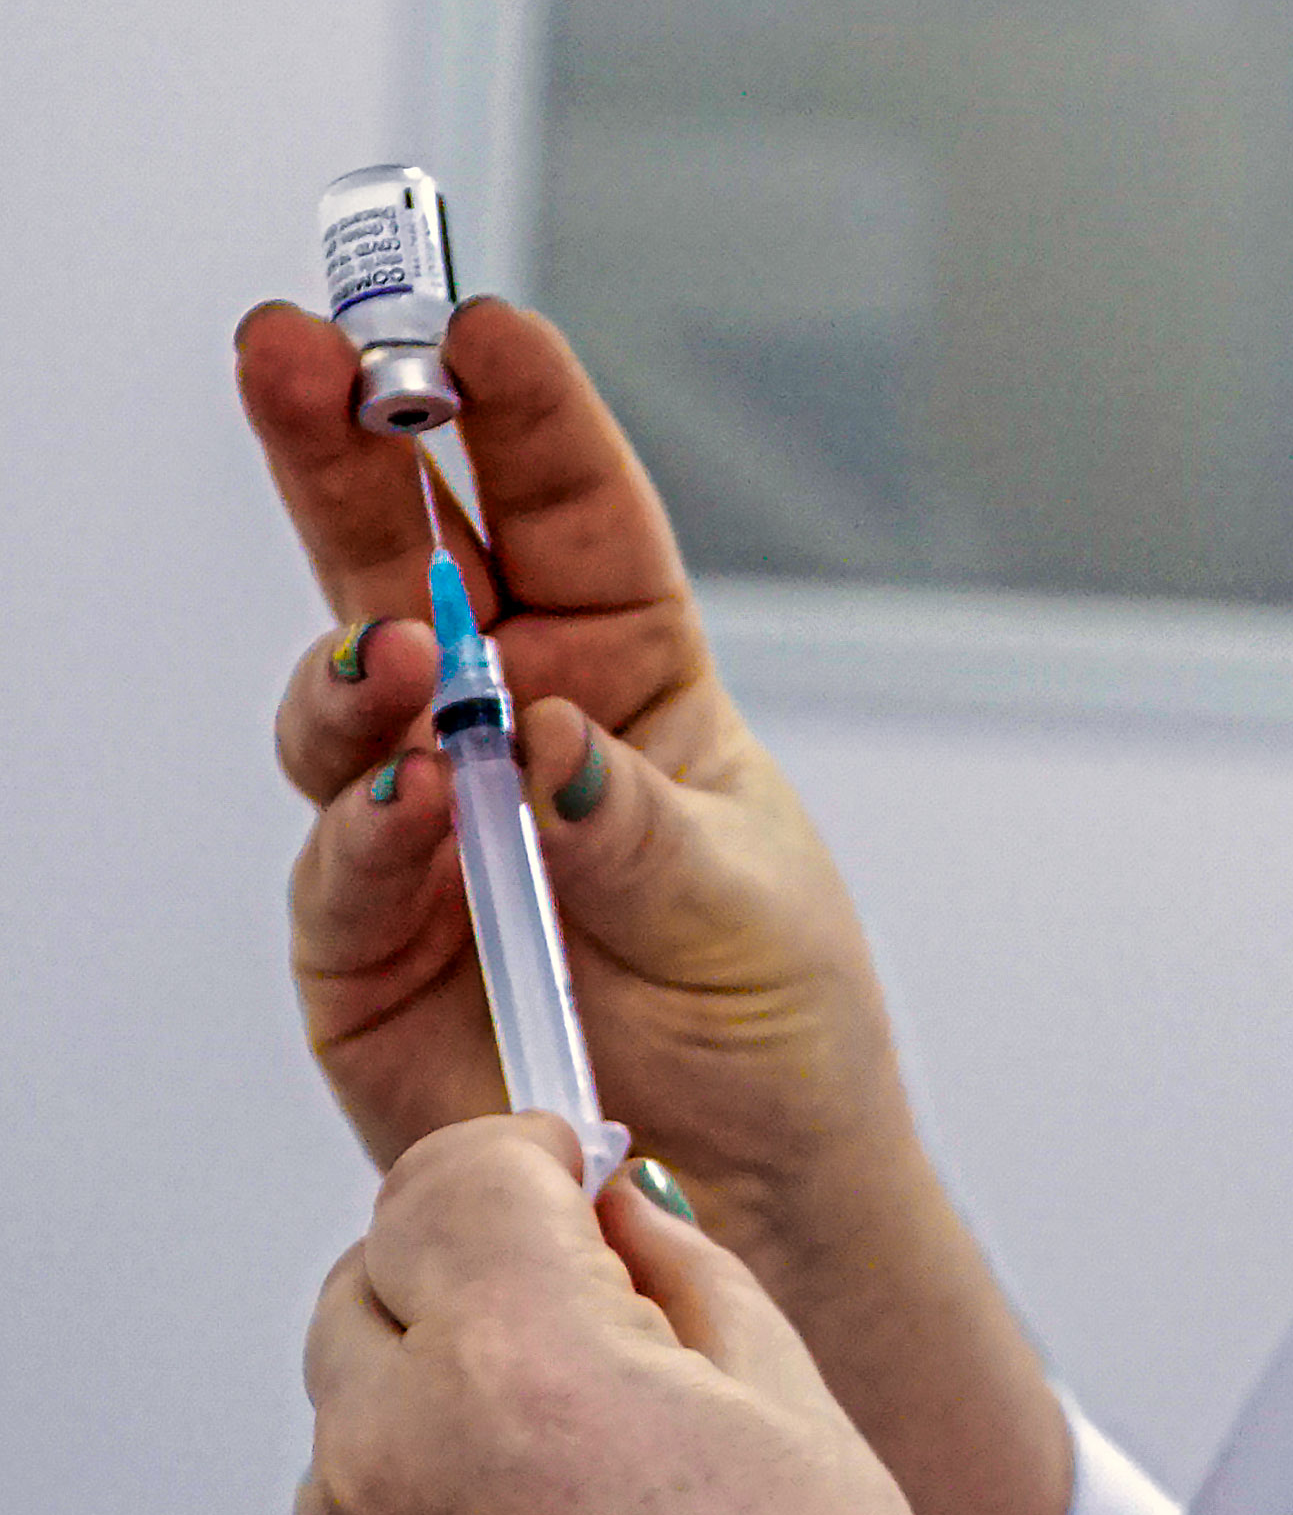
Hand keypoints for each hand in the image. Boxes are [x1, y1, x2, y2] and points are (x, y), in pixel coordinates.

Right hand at [241, 300, 1072, 1514]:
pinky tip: (410, 802)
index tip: (476, 321)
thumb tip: (554, 738)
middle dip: (348, 445)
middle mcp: (508, 732)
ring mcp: (425, 832)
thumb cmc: (771, 1024)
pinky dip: (363, 829)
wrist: (746, 1194)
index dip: (519, 412)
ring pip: (345, 701)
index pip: (569, 511)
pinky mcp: (369, 951)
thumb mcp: (750, 901)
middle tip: (300, 351)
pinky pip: (341, 869)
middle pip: (408, 555)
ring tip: (403, 653)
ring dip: (358, 660)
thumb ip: (640, 822)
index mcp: (628, 677)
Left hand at [295, 1116, 971, 1514]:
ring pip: (366, 1395)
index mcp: (520, 1369)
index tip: (576, 1170)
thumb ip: (680, 1275)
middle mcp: (395, 1461)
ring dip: (454, 1385)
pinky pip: (358, 1511)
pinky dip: (433, 1495)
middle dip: (479, 1265)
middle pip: (380, 1270)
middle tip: (605, 1317)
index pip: (452, 1170)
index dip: (528, 1154)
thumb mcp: (793, 1411)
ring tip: (597, 1469)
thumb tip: (617, 1213)